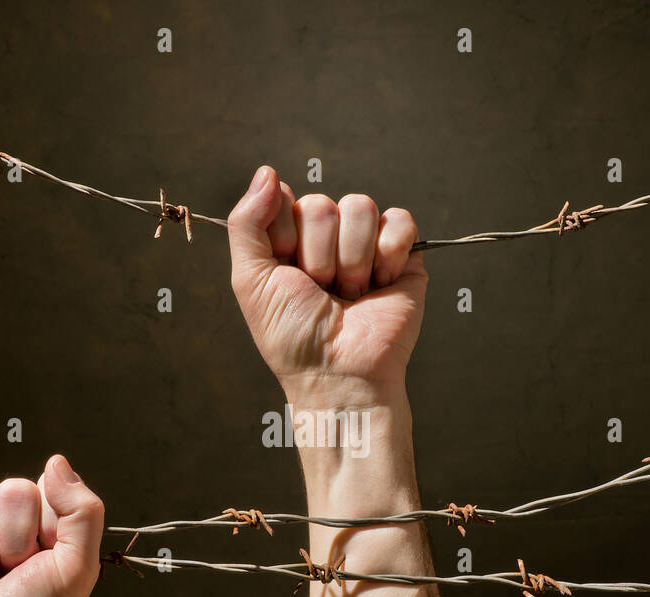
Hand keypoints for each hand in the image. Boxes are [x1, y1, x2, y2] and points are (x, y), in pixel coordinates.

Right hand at [0, 454, 104, 596]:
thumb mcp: (77, 570)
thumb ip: (83, 512)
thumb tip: (54, 460)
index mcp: (46, 529)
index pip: (48, 489)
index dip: (45, 527)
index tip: (41, 564)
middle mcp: (7, 525)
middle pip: (12, 489)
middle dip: (12, 540)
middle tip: (7, 577)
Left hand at [228, 165, 426, 408]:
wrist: (338, 373)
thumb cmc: (292, 337)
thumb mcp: (250, 280)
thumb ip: (246, 222)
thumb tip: (267, 171)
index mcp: (289, 241)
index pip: (285, 198)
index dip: (284, 235)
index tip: (286, 272)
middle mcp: (327, 238)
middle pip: (322, 204)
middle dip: (318, 255)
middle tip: (322, 292)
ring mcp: (365, 244)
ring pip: (360, 207)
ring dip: (351, 259)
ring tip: (350, 294)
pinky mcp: (403, 254)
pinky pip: (399, 220)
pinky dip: (389, 253)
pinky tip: (381, 283)